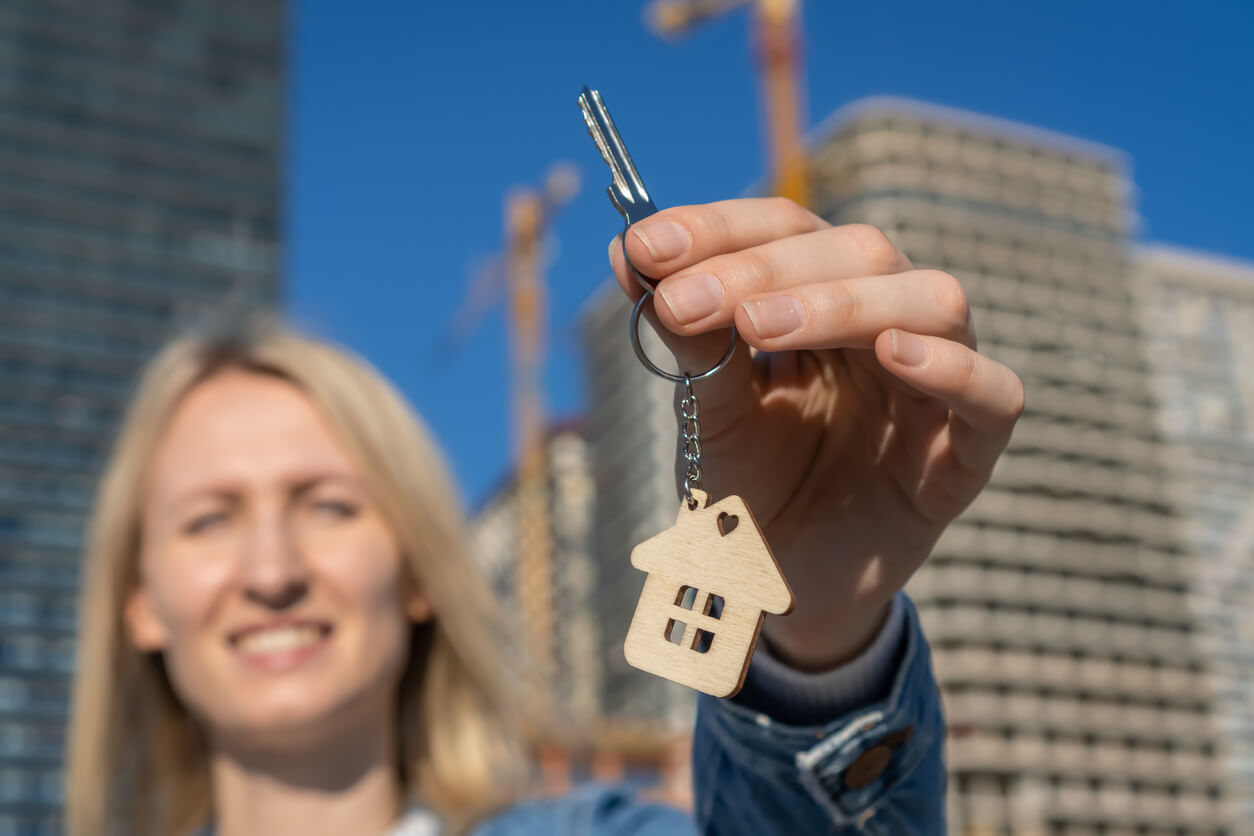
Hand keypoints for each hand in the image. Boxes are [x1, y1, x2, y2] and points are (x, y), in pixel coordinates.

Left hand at [608, 198, 1024, 671]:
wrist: (774, 588)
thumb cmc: (746, 487)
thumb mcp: (709, 408)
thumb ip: (686, 335)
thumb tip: (628, 251)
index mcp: (821, 299)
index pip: (788, 228)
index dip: (721, 227)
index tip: (645, 245)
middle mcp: (886, 323)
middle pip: (859, 252)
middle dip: (763, 268)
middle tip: (684, 299)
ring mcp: (932, 385)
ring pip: (931, 301)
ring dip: (843, 303)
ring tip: (759, 326)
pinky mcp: (966, 453)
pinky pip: (994, 395)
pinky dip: (953, 368)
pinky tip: (895, 354)